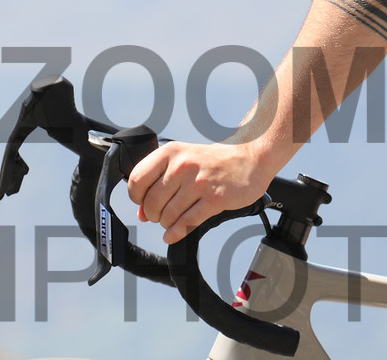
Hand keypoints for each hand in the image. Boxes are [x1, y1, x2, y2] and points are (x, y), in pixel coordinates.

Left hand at [126, 140, 270, 243]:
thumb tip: (141, 212)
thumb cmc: (213, 161)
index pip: (137, 179)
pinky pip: (187, 222)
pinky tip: (173, 234)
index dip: (137, 197)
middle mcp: (183, 165)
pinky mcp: (215, 198)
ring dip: (166, 223)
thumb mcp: (183, 161)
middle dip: (153, 215)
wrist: (249, 158)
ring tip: (173, 221)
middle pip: (152, 202)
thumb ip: (160, 183)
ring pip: (168, 215)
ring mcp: (199, 182)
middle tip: (160, 216)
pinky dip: (176, 233)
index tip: (143, 203)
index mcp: (171, 152)